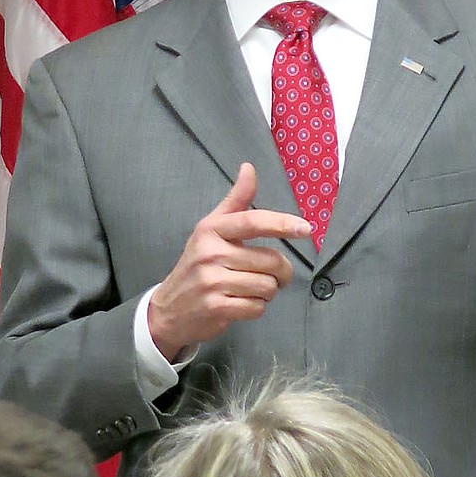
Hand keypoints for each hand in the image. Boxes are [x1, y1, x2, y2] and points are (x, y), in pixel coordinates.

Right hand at [148, 163, 310, 360]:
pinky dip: (256, 308)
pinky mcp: (216, 307)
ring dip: (267, 291)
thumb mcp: (212, 229)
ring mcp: (211, 281)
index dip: (282, 223)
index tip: (305, 228)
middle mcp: (210, 252)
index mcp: (211, 229)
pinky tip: (240, 303)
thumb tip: (249, 167)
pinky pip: (257, 307)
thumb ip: (236, 200)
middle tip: (271, 274)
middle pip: (270, 261)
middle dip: (280, 272)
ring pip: (267, 286)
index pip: (252, 222)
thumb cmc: (198, 264)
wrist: (170, 308)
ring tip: (249, 288)